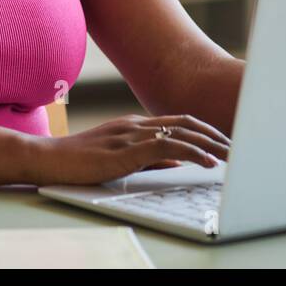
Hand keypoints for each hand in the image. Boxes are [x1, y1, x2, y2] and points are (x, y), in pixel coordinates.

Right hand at [29, 113, 230, 185]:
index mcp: (134, 124)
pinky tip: (208, 162)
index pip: (179, 122)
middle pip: (187, 124)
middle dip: (215, 136)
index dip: (205, 130)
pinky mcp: (127, 150)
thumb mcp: (117, 157)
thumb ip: (145, 157)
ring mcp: (132, 135)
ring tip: (232, 156)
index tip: (224, 143)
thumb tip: (175, 163)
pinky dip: (193, 153)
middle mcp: (136, 125)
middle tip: (237, 148)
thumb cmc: (78, 161)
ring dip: (211, 144)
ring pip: (183, 133)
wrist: (48, 158)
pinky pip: (169, 148)